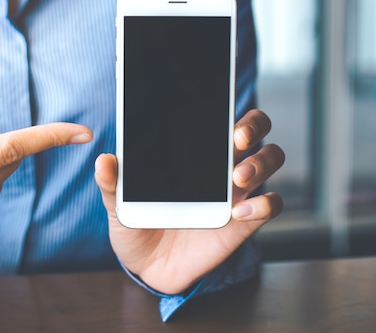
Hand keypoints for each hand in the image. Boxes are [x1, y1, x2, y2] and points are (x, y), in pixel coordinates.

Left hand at [95, 109, 283, 294]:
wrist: (147, 265)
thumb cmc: (137, 224)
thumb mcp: (119, 204)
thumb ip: (113, 183)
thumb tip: (104, 160)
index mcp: (194, 153)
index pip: (222, 117)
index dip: (226, 108)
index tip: (222, 113)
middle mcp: (220, 165)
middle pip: (257, 130)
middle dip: (253, 126)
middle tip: (236, 140)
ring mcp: (236, 191)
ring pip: (269, 160)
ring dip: (261, 163)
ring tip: (237, 178)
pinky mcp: (244, 221)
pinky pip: (271, 204)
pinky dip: (264, 204)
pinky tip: (239, 212)